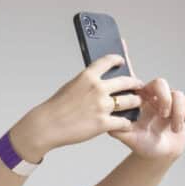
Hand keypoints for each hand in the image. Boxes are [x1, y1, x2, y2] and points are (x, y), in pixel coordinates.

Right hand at [14, 55, 144, 160]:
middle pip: (127, 82)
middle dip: (135, 84)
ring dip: (135, 103)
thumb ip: (86, 83)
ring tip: (135, 104)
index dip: (118, 60)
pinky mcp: (103, 123)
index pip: (108, 61)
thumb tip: (100, 82)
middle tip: (138, 85)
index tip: (122, 62)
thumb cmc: (55, 108)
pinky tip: (125, 124)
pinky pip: (124, 122)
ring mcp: (102, 106)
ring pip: (131, 101)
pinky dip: (126, 123)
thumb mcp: (69, 88)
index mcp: (87, 77)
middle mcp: (97, 89)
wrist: (46, 126)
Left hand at [110, 76, 184, 158]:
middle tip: (163, 114)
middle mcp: (153, 97)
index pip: (140, 83)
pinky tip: (182, 123)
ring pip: (178, 94)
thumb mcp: (126, 136)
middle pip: (161, 83)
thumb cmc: (139, 142)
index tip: (147, 105)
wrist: (157, 154)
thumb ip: (116, 127)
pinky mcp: (183, 108)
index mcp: (137, 99)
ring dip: (178, 112)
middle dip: (165, 98)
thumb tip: (106, 120)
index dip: (142, 90)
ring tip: (174, 128)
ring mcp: (169, 102)